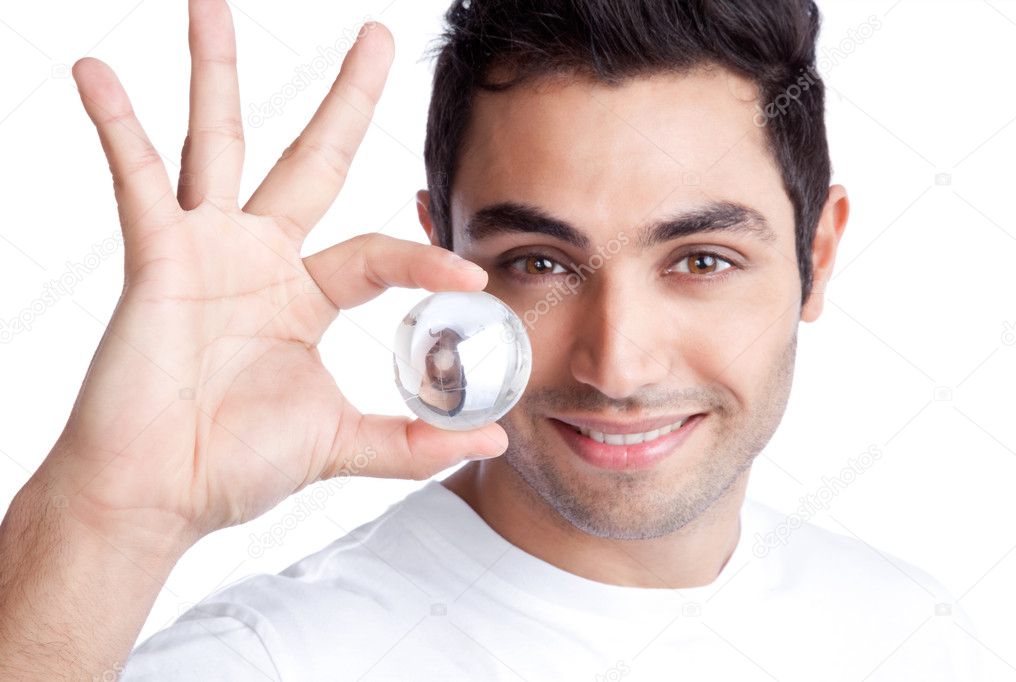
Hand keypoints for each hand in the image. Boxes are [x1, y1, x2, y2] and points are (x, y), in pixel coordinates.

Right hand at [45, 0, 507, 545]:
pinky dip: (116, 126)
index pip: (376, 253)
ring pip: (219, 142)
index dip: (422, 260)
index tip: (470, 277)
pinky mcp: (155, 256)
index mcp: (304, 296)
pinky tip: (97, 71)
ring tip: (212, 3)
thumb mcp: (339, 443)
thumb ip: (412, 440)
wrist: (158, 497)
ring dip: (216, 72)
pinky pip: (136, 178)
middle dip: (344, 98)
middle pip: (311, 158)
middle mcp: (259, 259)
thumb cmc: (234, 466)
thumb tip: (491, 439)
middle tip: (376, 34)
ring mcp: (205, 249)